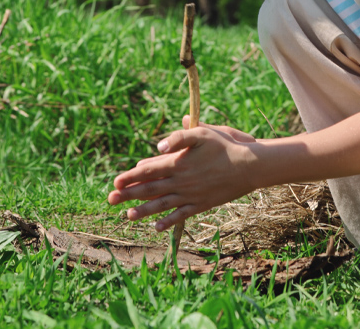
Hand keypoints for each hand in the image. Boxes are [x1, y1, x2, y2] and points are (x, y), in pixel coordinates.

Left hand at [107, 119, 257, 230]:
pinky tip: (157, 227)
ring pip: (162, 205)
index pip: (148, 171)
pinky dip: (168, 221)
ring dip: (143, 211)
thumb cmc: (225, 146)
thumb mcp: (203, 133)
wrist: (248, 166)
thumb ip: (179, 137)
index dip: (131, 177)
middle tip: (111, 200)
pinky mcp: (201, 204)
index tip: (116, 182)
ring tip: (128, 216)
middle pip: (150, 189)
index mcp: (178, 163)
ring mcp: (190, 195)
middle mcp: (181, 181)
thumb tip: (158, 147)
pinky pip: (181, 215)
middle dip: (129, 195)